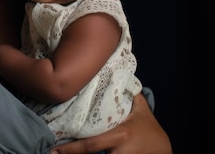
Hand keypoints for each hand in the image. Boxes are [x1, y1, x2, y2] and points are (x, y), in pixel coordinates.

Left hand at [48, 93, 171, 153]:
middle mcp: (119, 151)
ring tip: (59, 153)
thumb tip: (113, 70)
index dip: (70, 149)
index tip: (53, 150)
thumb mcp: (140, 109)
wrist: (164, 151)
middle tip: (50, 153)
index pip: (91, 145)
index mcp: (121, 134)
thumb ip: (126, 93)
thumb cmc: (149, 128)